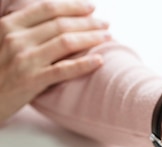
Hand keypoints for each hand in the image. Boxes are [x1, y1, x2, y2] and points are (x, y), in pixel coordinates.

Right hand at [0, 0, 110, 122]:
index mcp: (9, 25)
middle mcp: (17, 39)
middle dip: (88, 22)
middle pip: (61, 24)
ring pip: (66, 42)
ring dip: (91, 38)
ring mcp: (25, 60)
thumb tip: (53, 21)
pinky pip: (64, 69)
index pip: (47, 9)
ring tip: (108, 37)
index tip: (91, 7)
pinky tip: (100, 60)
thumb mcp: (2, 41)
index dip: (72, 6)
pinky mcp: (32, 81)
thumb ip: (23, 30)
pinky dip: (84, 63)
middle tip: (106, 23)